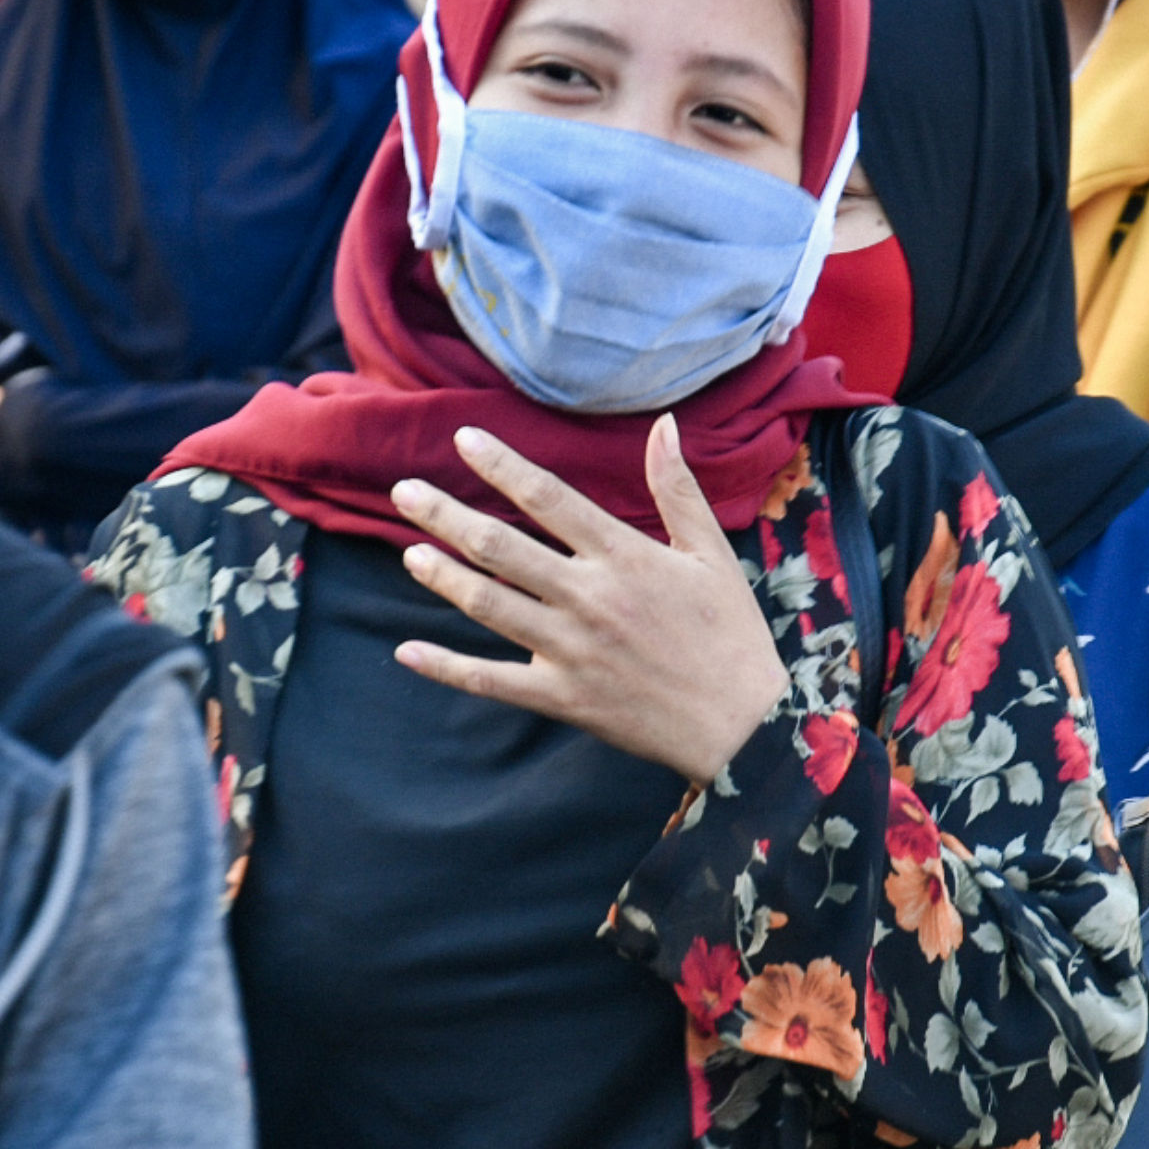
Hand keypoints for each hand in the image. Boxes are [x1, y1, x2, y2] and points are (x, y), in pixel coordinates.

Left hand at [390, 416, 791, 782]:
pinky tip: (408, 653)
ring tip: (409, 552)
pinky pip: (493, 681)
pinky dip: (448, 669)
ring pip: (490, 606)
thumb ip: (677, 488)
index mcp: (624, 556)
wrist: (744, 725)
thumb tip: (665, 424)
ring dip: (443, 578)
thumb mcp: (712, 553)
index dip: (502, 466)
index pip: (549, 499)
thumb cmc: (731, 633)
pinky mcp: (563, 698)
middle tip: (403, 491)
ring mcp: (572, 650)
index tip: (463, 439)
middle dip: (447, 516)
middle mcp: (589, 598)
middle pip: (501, 548)